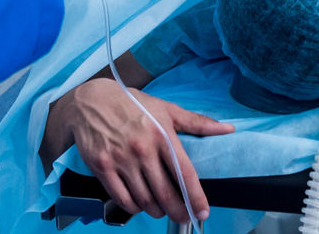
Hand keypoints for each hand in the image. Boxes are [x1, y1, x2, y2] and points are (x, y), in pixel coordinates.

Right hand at [44, 78, 233, 223]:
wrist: (91, 101)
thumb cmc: (132, 104)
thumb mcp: (166, 109)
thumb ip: (197, 122)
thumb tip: (227, 129)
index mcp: (162, 135)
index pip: (184, 174)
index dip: (196, 197)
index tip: (203, 211)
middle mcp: (143, 149)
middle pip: (165, 193)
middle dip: (178, 211)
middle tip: (183, 217)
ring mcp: (121, 160)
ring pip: (144, 200)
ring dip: (156, 210)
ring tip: (161, 209)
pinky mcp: (102, 168)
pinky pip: (122, 199)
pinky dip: (134, 207)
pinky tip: (139, 204)